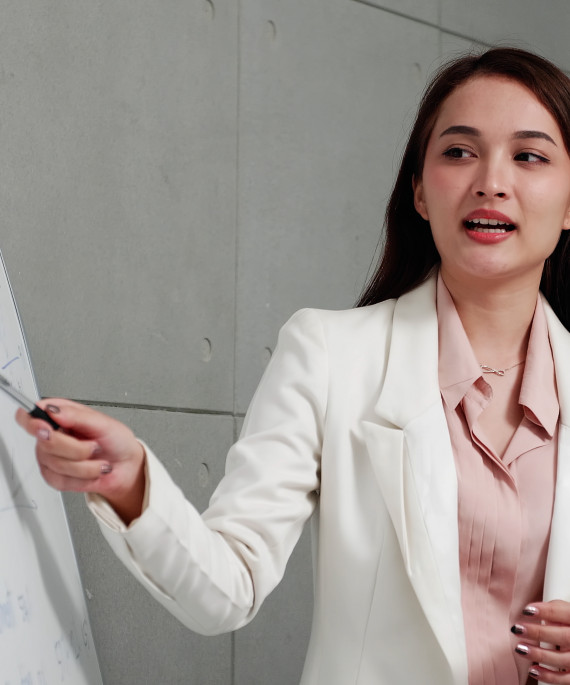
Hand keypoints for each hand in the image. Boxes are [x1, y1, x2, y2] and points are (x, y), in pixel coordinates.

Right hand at [15, 399, 145, 523]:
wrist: (126, 467)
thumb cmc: (117, 441)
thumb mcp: (103, 423)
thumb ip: (76, 416)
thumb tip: (52, 410)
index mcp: (60, 415)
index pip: (30, 415)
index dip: (32, 421)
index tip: (46, 427)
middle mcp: (52, 435)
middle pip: (45, 443)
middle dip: (75, 448)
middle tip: (94, 446)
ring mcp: (51, 457)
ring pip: (56, 464)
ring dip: (85, 465)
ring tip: (98, 460)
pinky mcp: (55, 477)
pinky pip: (61, 480)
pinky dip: (83, 478)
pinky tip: (92, 471)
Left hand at [512, 600, 569, 681]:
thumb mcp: (568, 612)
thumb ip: (556, 610)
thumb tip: (533, 609)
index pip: (565, 613)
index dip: (546, 611)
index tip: (526, 610)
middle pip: (563, 637)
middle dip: (539, 633)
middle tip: (518, 629)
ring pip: (563, 659)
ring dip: (539, 654)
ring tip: (520, 648)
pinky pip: (566, 679)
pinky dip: (548, 676)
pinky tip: (532, 670)